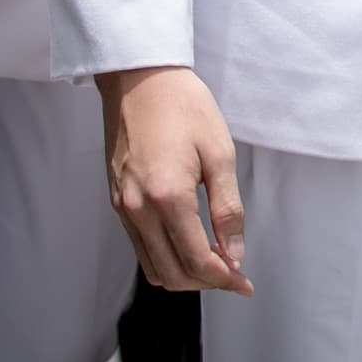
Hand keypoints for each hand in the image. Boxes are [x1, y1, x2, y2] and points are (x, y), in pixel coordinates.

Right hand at [99, 66, 249, 294]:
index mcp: (167, 196)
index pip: (196, 260)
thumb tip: (235, 253)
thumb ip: (227, 208)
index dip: (224, 279)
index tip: (245, 283)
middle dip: (206, 282)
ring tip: (214, 261)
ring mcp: (123, 207)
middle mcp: (138, 209)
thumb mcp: (220, 152)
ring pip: (152, 266)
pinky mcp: (117, 201)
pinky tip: (188, 243)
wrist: (139, 78)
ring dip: (184, 274)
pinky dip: (165, 257)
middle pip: (171, 273)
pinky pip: (140, 247)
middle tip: (234, 273)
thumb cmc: (183, 106)